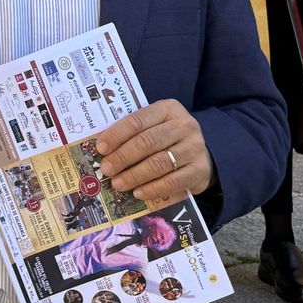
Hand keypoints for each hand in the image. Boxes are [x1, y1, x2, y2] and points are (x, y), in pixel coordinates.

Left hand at [95, 99, 214, 204]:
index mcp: (168, 109)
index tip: (100, 148)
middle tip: (107, 169)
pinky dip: (152, 189)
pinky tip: (138, 193)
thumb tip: (102, 149)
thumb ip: (133, 133)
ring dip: (134, 175)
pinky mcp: (200, 170)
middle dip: (122, 157)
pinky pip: (172, 182)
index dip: (116, 135)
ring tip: (118, 184)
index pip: (138, 120)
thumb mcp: (153, 127)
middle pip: (147, 142)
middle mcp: (184, 125)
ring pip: (158, 163)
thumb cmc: (167, 139)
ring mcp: (194, 148)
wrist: (201, 155)